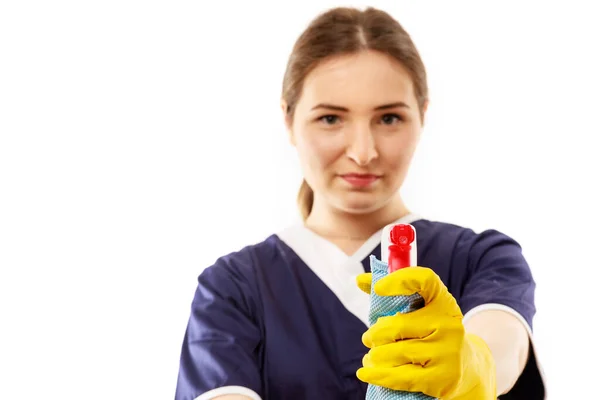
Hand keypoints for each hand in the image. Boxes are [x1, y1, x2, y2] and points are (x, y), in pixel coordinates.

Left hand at [356, 268, 495, 398]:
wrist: (465, 366)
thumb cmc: (430, 331)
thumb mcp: (419, 308)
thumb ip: (390, 290)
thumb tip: (359, 279)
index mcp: (442, 300)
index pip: (425, 280)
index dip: (400, 280)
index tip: (379, 288)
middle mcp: (448, 324)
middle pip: (397, 325)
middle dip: (375, 334)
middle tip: (368, 338)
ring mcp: (447, 352)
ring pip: (394, 353)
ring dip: (374, 356)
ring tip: (372, 356)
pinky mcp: (442, 378)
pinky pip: (399, 377)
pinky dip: (377, 375)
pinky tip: (365, 372)